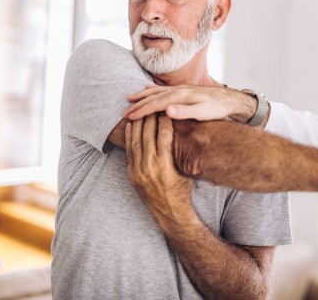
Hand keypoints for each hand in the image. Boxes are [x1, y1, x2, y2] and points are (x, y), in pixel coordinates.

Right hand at [124, 85, 256, 122]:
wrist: (230, 100)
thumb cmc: (217, 109)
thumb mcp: (202, 113)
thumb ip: (185, 112)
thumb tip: (167, 110)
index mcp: (180, 97)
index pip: (156, 104)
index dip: (141, 111)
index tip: (129, 117)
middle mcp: (178, 90)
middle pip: (153, 96)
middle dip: (138, 104)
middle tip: (124, 112)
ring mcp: (181, 89)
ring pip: (157, 91)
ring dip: (143, 95)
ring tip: (130, 98)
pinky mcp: (184, 91)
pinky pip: (164, 89)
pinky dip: (153, 90)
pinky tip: (148, 89)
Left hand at [125, 113, 193, 232]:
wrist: (169, 212)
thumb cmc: (182, 190)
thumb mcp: (186, 170)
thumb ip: (181, 152)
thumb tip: (188, 131)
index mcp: (165, 165)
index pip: (164, 135)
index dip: (165, 120)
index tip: (166, 108)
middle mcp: (150, 167)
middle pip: (148, 135)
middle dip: (151, 118)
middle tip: (153, 105)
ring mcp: (138, 171)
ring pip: (136, 141)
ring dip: (138, 124)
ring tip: (141, 111)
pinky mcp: (132, 174)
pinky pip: (129, 151)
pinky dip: (129, 137)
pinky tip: (130, 126)